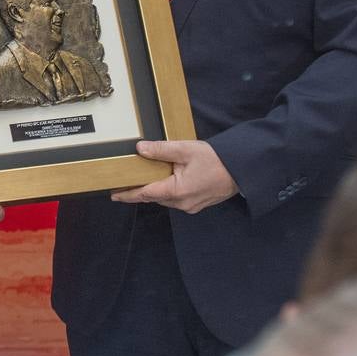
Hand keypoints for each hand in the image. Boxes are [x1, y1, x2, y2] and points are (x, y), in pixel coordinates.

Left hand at [110, 140, 237, 212]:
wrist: (242, 170)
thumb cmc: (216, 159)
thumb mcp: (186, 150)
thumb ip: (161, 150)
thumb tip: (139, 149)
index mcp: (177, 191)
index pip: (145, 194)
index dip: (128, 195)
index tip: (114, 195)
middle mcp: (182, 203)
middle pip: (154, 197)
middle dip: (140, 191)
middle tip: (124, 182)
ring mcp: (191, 206)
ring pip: (165, 199)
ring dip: (154, 190)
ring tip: (142, 179)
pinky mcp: (198, 204)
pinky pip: (176, 200)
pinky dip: (167, 191)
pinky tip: (166, 180)